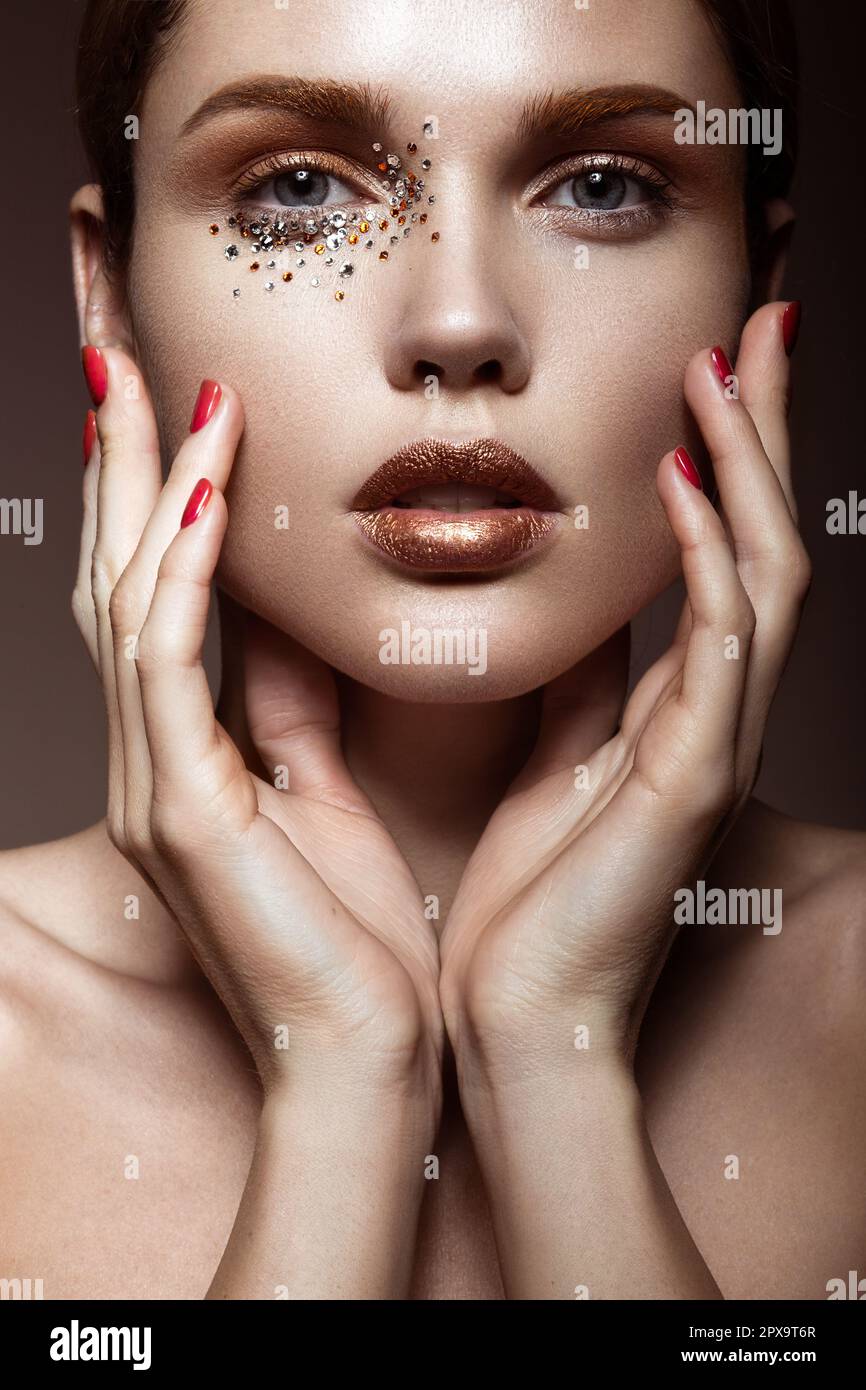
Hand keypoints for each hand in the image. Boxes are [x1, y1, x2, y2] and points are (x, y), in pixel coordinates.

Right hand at [74, 350, 442, 1102]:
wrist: (363, 1062)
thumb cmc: (355, 939)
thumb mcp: (322, 794)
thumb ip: (297, 702)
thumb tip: (301, 614)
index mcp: (188, 754)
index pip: (157, 590)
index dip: (155, 487)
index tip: (170, 389)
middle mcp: (154, 760)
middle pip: (121, 572)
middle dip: (117, 454)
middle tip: (109, 340)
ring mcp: (156, 787)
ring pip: (129, 601)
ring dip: (144, 485)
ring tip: (151, 378)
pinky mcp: (185, 816)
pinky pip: (170, 668)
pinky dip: (184, 574)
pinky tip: (204, 495)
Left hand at [439, 302, 810, 1078]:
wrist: (515, 1024)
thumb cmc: (524, 908)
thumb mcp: (548, 763)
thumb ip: (570, 683)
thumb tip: (565, 608)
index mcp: (673, 708)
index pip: (718, 555)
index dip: (726, 457)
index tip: (710, 365)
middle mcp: (709, 715)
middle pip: (762, 540)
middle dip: (766, 429)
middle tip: (762, 320)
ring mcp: (709, 745)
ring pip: (762, 575)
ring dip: (749, 463)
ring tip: (729, 362)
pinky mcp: (688, 783)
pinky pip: (720, 650)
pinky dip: (705, 559)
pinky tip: (680, 483)